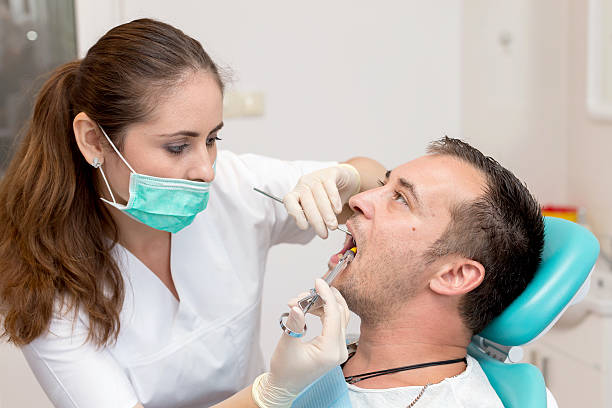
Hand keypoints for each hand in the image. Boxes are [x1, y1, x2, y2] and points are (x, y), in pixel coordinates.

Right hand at [251, 279, 349, 407]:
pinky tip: (309, 308)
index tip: (317, 282)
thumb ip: (295, 324)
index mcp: (330, 350)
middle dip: (325, 298)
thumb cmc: (285, 369)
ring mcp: (339, 348)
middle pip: (341, 313)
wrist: (285, 386)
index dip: (326, 295)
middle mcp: (339, 349)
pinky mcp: (334, 346)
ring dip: (323, 304)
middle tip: (308, 291)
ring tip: (301, 301)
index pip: (334, 315)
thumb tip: (298, 306)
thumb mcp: (288, 344)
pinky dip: (323, 312)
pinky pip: (334, 322)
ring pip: (339, 316)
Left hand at [284, 164, 359, 237]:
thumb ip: (314, 218)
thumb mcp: (318, 210)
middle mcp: (304, 184)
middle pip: (307, 201)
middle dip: (316, 220)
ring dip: (326, 213)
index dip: (295, 214)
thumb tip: (318, 230)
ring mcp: (316, 176)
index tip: (304, 227)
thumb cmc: (328, 199)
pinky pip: (329, 186)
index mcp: (297, 193)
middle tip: (324, 234)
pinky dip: (333, 199)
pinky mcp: (330, 173)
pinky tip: (337, 210)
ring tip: (332, 226)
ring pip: (318, 195)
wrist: (345, 182)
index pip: (289, 200)